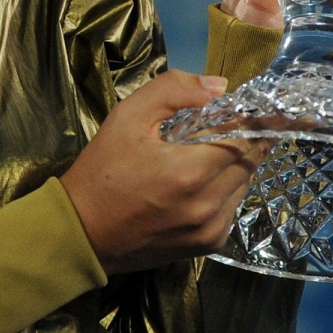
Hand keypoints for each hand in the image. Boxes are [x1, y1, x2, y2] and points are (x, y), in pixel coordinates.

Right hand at [58, 71, 263, 274]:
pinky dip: (226, 191)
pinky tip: (200, 183)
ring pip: (244, 185)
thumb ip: (173, 90)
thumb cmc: (102, 172)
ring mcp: (210, 230)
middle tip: (227, 126)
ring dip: (236, 165)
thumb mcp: (127, 117)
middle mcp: (207, 205)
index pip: (245, 138)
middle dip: (245, 139)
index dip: (248, 120)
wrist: (83, 233)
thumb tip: (219, 86)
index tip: (245, 109)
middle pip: (250, 162)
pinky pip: (232, 209)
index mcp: (190, 172)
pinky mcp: (207, 245)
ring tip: (208, 153)